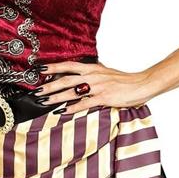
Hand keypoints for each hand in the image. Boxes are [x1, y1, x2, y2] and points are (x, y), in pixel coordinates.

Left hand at [32, 60, 152, 111]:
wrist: (142, 84)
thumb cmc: (125, 81)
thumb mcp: (106, 73)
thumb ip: (92, 74)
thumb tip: (80, 76)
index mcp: (92, 68)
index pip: (68, 65)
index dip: (53, 67)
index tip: (39, 69)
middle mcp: (92, 75)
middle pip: (65, 79)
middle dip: (49, 85)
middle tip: (36, 91)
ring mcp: (98, 86)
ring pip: (72, 92)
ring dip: (56, 97)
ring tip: (44, 101)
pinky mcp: (104, 97)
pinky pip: (84, 103)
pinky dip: (72, 108)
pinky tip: (62, 112)